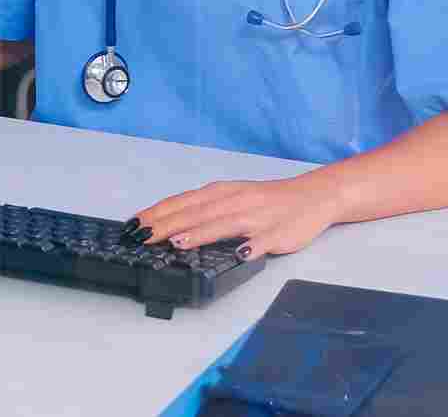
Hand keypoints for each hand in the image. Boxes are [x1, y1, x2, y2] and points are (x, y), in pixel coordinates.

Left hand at [126, 176, 341, 259]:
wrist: (313, 195)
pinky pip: (262, 241)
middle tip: (142, 237)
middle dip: (166, 225)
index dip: (157, 213)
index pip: (182, 202)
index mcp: (221, 193)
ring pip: (223, 224)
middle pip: (195, 213)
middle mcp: (235, 201)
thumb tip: (170, 224)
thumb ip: (204, 210)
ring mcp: (256, 217)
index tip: (133, 225)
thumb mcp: (231, 197)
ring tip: (177, 242)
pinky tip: (240, 254)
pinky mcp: (277, 233)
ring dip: (199, 233)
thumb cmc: (268, 200)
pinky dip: (250, 247)